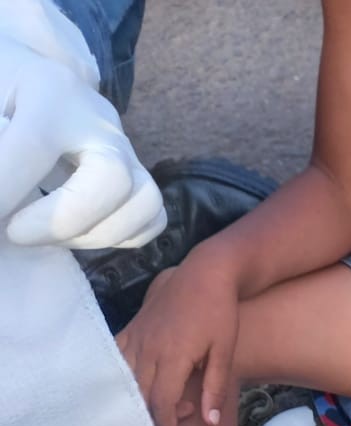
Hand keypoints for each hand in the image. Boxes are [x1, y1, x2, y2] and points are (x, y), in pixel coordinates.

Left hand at [0, 36, 165, 248]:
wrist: (23, 77)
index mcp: (51, 90)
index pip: (34, 146)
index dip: (4, 190)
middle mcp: (100, 119)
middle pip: (113, 177)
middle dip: (62, 220)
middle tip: (14, 233)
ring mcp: (125, 148)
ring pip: (143, 203)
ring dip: (90, 235)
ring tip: (44, 235)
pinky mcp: (136, 174)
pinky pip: (150, 220)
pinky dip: (117, 237)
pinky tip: (74, 233)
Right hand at [117, 261, 238, 425]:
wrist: (206, 272)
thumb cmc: (220, 312)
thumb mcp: (224, 352)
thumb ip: (215, 388)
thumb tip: (210, 422)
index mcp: (173, 356)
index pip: (161, 403)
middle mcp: (149, 347)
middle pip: (141, 395)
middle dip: (152, 420)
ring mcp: (137, 335)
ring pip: (125, 378)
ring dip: (136, 401)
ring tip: (153, 414)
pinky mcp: (133, 326)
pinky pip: (117, 356)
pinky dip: (120, 376)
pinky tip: (130, 388)